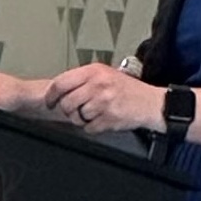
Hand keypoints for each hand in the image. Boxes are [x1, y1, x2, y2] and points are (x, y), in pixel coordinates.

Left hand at [42, 61, 162, 135]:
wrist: (150, 103)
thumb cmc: (127, 89)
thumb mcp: (105, 74)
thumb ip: (83, 79)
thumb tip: (60, 88)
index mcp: (94, 71)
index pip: (61, 82)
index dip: (51, 95)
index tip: (49, 101)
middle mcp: (97, 85)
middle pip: (67, 103)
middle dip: (68, 110)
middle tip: (76, 110)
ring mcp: (103, 103)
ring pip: (77, 117)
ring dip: (82, 119)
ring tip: (94, 113)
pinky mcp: (108, 118)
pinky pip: (89, 128)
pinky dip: (93, 127)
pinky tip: (103, 119)